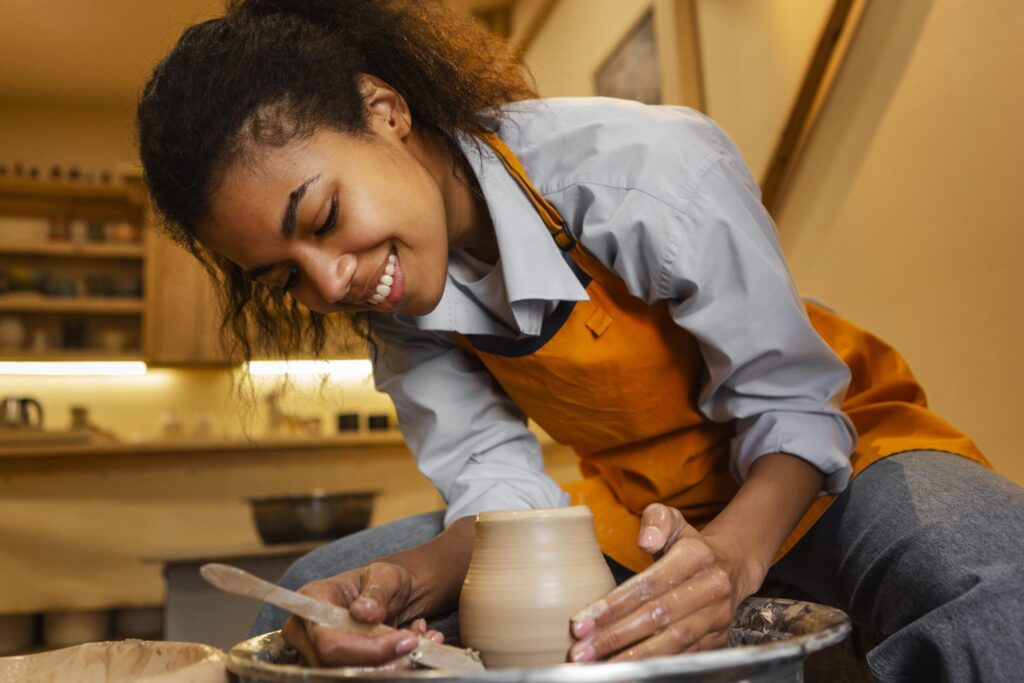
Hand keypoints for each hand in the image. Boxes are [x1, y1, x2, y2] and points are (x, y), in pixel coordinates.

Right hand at [281, 561, 444, 667]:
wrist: (387, 597)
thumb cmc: (380, 582)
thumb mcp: (385, 575)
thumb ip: (377, 591)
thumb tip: (364, 612)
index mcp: (311, 603)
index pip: (329, 642)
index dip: (367, 649)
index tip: (405, 640)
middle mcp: (307, 634)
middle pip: (337, 667)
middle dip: (384, 661)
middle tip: (417, 642)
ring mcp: (318, 655)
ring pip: (352, 676)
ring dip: (393, 666)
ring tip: (421, 641)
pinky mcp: (336, 667)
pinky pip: (364, 676)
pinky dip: (394, 667)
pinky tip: (413, 649)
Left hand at [568, 503, 760, 661]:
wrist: (732, 566)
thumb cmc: (689, 545)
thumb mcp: (672, 520)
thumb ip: (656, 520)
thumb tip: (646, 540)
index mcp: (696, 557)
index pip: (649, 585)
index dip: (614, 605)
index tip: (582, 622)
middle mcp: (711, 588)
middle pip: (657, 617)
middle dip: (615, 637)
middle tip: (581, 651)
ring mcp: (716, 617)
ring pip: (672, 642)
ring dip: (633, 657)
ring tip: (600, 667)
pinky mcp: (717, 640)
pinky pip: (683, 656)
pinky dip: (654, 665)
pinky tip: (627, 670)